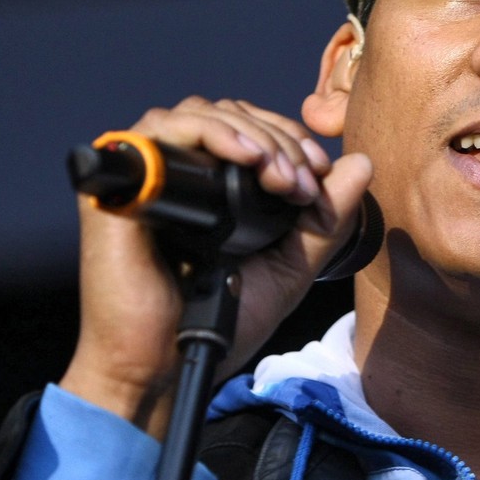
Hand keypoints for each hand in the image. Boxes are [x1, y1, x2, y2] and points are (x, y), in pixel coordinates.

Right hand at [57, 97, 371, 437]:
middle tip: (303, 183)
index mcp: (210, 184)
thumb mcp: (290, 264)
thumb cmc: (220, 322)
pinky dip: (212, 132)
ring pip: (201, 113)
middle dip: (279, 140)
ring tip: (282, 178)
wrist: (168, 366)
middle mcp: (175, 172)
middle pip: (230, 114)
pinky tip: (247, 159)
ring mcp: (145, 175)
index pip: (250, 128)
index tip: (320, 171)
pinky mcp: (119, 185)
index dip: (290, 138)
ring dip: (253, 136)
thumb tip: (361, 162)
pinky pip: (160, 130)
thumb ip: (325, 217)